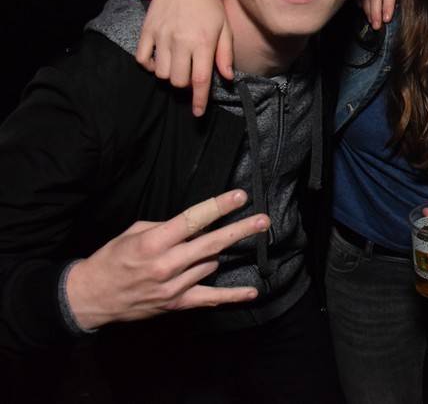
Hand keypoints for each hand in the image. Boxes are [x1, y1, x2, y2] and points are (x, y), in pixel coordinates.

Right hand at [65, 190, 268, 330]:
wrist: (91, 297)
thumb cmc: (111, 259)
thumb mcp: (133, 233)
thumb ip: (165, 227)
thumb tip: (194, 225)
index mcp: (154, 242)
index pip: (193, 219)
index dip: (219, 206)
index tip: (240, 196)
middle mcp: (166, 264)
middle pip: (212, 243)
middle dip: (240, 230)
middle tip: (263, 220)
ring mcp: (173, 286)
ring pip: (211, 264)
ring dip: (211, 255)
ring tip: (197, 251)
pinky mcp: (176, 303)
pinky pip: (210, 298)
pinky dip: (232, 296)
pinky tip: (252, 292)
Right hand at [135, 0, 231, 116]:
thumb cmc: (208, 4)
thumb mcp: (224, 27)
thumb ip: (225, 53)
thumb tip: (227, 77)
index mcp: (203, 42)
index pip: (200, 79)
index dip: (199, 100)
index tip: (198, 114)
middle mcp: (181, 41)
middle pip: (178, 81)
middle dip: (185, 85)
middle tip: (190, 74)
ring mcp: (161, 36)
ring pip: (161, 73)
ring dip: (170, 75)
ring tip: (177, 64)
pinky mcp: (146, 30)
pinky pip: (142, 59)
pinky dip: (150, 65)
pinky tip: (160, 60)